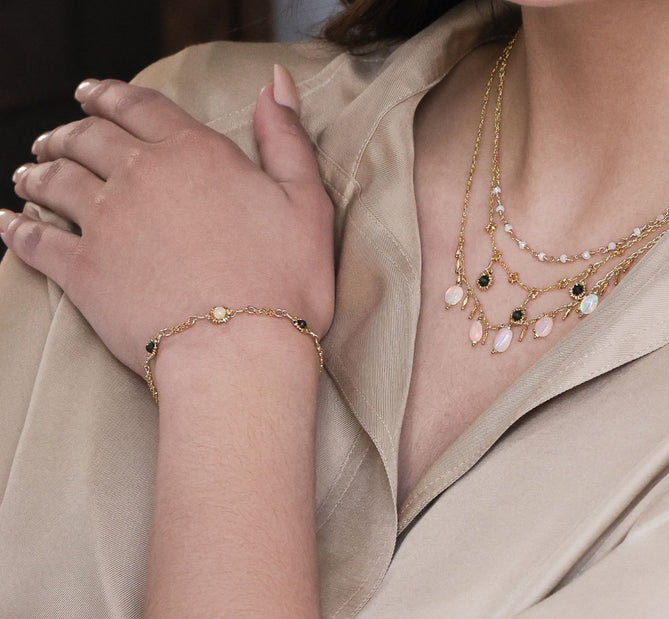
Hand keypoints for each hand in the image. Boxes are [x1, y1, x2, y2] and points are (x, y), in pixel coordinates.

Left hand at [0, 65, 334, 375]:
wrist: (240, 351)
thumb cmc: (286, 280)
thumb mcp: (306, 200)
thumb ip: (286, 137)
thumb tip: (273, 80)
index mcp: (195, 153)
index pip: (141, 106)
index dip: (113, 94)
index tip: (94, 93)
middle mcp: (141, 176)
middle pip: (89, 137)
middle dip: (70, 130)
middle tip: (59, 135)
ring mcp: (105, 222)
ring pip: (55, 180)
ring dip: (39, 169)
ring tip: (30, 172)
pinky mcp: (81, 270)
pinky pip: (34, 241)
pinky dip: (16, 229)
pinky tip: (8, 223)